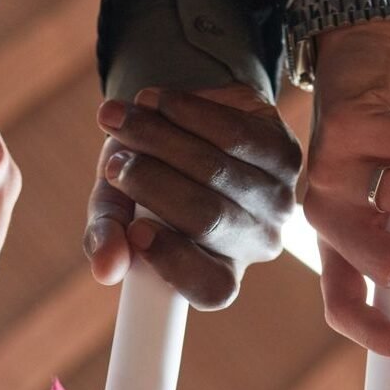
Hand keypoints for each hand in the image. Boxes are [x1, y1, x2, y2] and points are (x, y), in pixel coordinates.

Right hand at [84, 84, 300, 308]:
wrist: (187, 132)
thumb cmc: (149, 187)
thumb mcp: (119, 211)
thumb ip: (108, 238)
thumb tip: (104, 270)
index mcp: (221, 277)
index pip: (210, 287)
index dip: (174, 261)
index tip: (136, 231)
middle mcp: (257, 245)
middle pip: (208, 218)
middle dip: (151, 183)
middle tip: (114, 163)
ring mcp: (278, 201)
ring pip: (218, 170)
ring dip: (159, 139)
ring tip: (117, 120)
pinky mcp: (285, 155)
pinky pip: (235, 133)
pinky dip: (187, 113)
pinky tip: (154, 102)